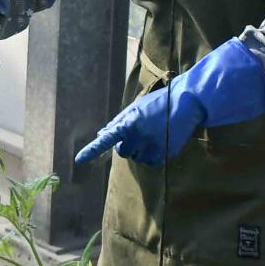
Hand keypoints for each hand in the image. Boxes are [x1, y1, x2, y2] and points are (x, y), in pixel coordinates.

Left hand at [74, 38, 264, 167]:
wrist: (186, 103)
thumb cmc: (158, 104)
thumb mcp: (136, 108)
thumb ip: (119, 122)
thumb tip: (102, 133)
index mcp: (128, 122)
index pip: (107, 139)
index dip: (92, 150)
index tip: (78, 160)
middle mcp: (138, 136)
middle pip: (123, 152)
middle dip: (128, 145)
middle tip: (140, 133)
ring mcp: (151, 146)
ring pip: (138, 158)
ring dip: (142, 150)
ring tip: (154, 134)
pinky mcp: (163, 154)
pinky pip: (152, 162)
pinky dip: (155, 154)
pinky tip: (161, 140)